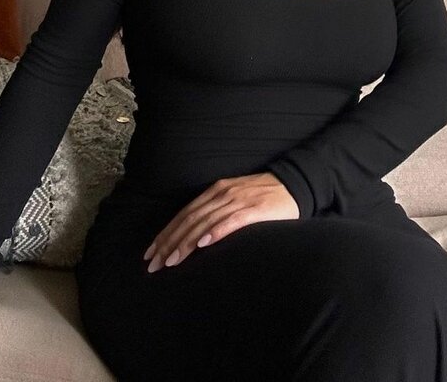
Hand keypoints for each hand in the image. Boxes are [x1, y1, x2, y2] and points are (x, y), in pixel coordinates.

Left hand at [143, 172, 298, 273]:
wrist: (294, 183)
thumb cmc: (264, 196)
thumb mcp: (235, 198)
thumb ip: (217, 211)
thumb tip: (195, 235)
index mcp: (216, 191)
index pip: (184, 213)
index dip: (166, 233)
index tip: (151, 252)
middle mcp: (222, 193)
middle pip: (189, 219)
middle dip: (169, 242)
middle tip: (154, 263)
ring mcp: (238, 201)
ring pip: (204, 223)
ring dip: (186, 242)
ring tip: (171, 260)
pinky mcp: (254, 210)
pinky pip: (231, 222)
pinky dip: (215, 232)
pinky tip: (203, 244)